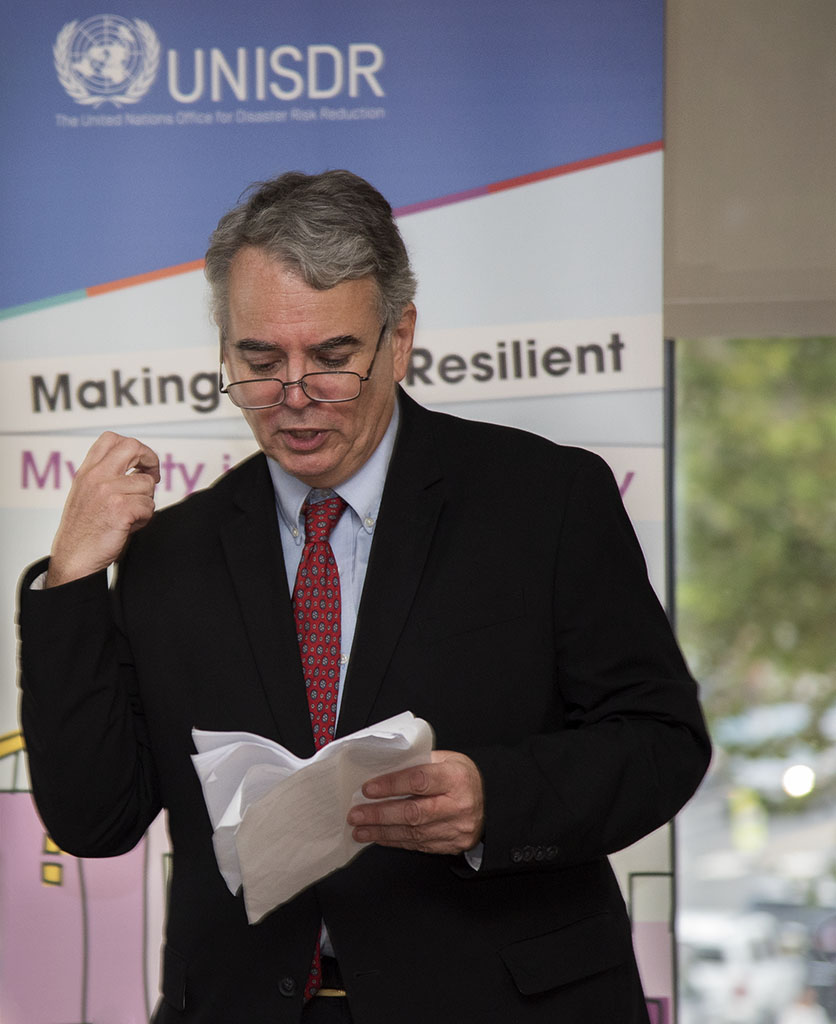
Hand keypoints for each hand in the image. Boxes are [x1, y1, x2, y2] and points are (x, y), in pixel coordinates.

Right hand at [47, 432, 160, 586]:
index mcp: (87, 471)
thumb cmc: (84, 530)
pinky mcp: (120, 508)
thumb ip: (107, 477)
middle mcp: (96, 476)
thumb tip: (141, 467)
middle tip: (153, 476)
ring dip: (146, 502)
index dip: (135, 448)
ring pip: (147, 484)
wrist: (74, 558)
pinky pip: (149, 506)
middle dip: (150, 460)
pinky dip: (145, 518)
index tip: (141, 464)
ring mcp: (107, 490)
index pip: (112, 439)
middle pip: (133, 446)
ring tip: (130, 516)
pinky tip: (129, 526)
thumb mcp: (87, 494)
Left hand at [347, 750, 484, 854]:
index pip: (419, 781)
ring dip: (382, 832)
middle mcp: (457, 805)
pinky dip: (396, 841)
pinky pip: (418, 845)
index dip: (391, 785)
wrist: (493, 803)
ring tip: (360, 829)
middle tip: (356, 814)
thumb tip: (384, 769)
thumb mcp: (448, 760)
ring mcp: (455, 829)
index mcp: (456, 778)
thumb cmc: (464, 777)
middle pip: (413, 812)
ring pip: (413, 833)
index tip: (368, 789)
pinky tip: (380, 837)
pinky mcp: (452, 845)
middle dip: (380, 814)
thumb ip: (419, 763)